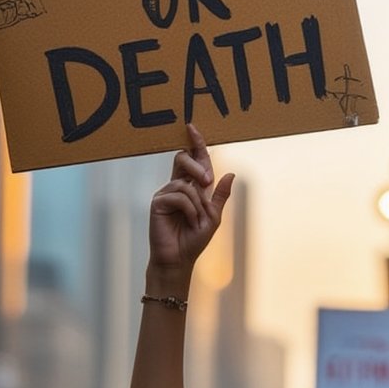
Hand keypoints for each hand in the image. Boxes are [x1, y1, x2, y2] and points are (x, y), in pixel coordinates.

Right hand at [148, 124, 232, 278]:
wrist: (179, 259)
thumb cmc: (194, 240)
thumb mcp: (214, 217)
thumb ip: (220, 196)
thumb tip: (230, 174)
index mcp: (190, 187)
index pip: (193, 160)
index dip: (194, 144)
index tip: (192, 128)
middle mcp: (176, 186)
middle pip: (183, 159)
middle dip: (197, 167)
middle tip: (206, 182)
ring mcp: (166, 193)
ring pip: (185, 183)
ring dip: (197, 203)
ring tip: (196, 220)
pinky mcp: (158, 202)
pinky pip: (178, 196)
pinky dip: (189, 209)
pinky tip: (188, 221)